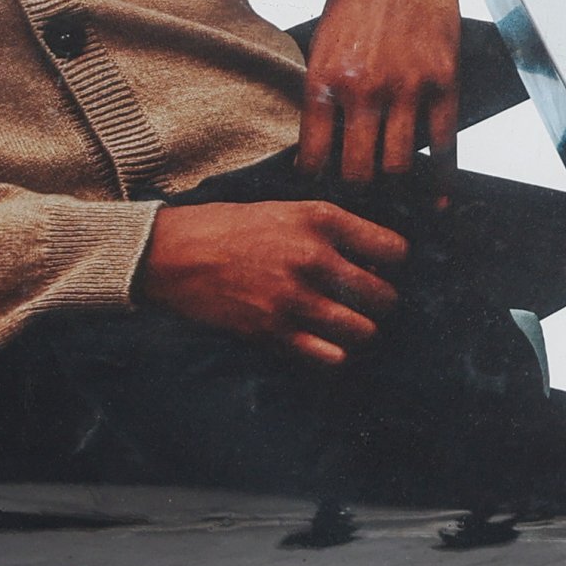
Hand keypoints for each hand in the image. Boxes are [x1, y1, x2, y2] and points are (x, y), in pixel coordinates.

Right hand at [135, 199, 407, 364]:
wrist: (169, 253)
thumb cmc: (229, 227)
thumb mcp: (286, 209)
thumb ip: (332, 229)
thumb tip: (378, 257)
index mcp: (321, 220)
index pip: (395, 250)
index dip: (395, 262)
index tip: (383, 266)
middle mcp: (313, 257)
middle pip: (384, 296)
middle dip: (383, 302)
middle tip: (370, 301)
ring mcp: (293, 297)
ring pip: (363, 331)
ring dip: (362, 331)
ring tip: (351, 324)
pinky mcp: (272, 330)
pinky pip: (330, 356)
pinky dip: (335, 354)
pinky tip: (327, 343)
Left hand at [300, 0, 460, 182]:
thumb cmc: (357, 2)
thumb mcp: (321, 46)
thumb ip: (320, 95)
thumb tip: (320, 146)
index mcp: (325, 79)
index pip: (315, 156)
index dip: (318, 181)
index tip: (323, 187)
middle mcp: (364, 89)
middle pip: (359, 171)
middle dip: (357, 190)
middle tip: (359, 195)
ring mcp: (407, 89)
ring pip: (399, 165)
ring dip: (394, 183)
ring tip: (392, 188)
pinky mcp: (443, 84)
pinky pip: (443, 145)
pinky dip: (440, 178)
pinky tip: (436, 196)